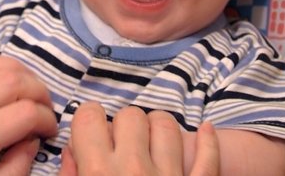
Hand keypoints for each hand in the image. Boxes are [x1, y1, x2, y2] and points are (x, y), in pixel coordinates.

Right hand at [59, 102, 218, 175]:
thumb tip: (74, 148)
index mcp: (97, 174)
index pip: (90, 117)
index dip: (88, 122)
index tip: (90, 134)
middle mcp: (135, 169)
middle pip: (130, 115)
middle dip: (123, 127)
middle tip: (120, 147)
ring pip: (166, 124)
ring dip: (157, 130)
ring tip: (150, 146)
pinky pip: (209, 158)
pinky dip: (208, 143)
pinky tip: (206, 131)